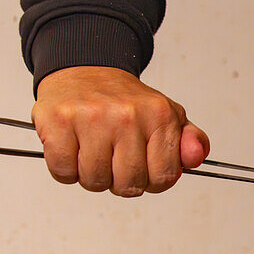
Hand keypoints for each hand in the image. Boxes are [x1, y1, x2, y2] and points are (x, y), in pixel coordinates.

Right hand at [32, 66, 208, 196]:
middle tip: (114, 158)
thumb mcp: (167, 116)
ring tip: (93, 151)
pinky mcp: (58, 121)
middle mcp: (127, 114)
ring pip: (94, 181)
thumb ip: (189, 142)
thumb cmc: (125, 101)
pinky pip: (63, 172)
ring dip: (91, 175)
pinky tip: (73, 148)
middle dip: (120, 181)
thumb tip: (196, 158)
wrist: (86, 69)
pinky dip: (65, 169)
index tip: (143, 167)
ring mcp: (91, 117)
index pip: (164, 177)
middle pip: (128, 185)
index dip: (151, 181)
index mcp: (159, 115)